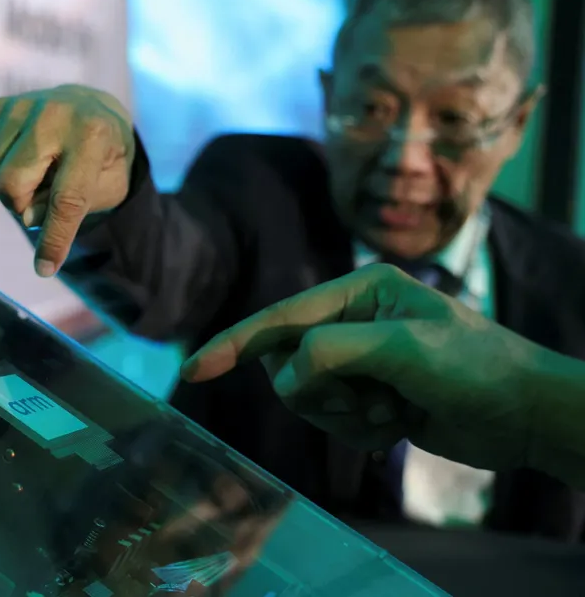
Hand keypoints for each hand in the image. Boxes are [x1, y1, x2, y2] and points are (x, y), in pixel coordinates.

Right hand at [0, 84, 134, 275]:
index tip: (44, 268)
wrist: (92, 109)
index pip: (66, 198)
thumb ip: (76, 208)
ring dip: (4, 192)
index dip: (54, 238)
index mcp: (92, 137)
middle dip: (22, 207)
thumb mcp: (108, 187)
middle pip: (11, 186)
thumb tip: (28, 218)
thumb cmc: (102, 158)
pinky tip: (0, 171)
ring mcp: (20, 106)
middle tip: (40, 198)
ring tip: (29, 178)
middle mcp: (53, 115)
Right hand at [180, 264, 546, 471]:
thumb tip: (285, 373)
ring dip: (345, 415)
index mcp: (358, 291)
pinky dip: (360, 430)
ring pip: (307, 397)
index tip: (194, 369)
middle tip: (369, 398)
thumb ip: (333, 351)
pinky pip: (332, 420)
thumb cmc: (475, 368)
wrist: (527, 416)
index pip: (279, 319)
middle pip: (288, 363)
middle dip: (321, 391)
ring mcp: (360, 361)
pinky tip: (400, 424)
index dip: (234, 344)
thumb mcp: (403, 349)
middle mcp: (352, 321)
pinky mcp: (370, 396)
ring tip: (393, 411)